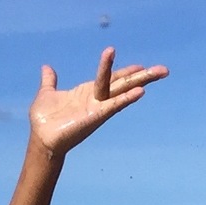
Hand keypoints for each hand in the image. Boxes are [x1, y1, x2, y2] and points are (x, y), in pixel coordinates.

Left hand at [29, 48, 167, 156]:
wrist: (41, 139)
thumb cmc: (44, 120)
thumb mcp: (47, 93)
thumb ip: (50, 81)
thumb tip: (47, 68)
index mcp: (88, 92)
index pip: (112, 78)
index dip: (126, 71)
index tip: (141, 66)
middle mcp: (98, 99)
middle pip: (125, 83)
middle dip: (144, 75)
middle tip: (164, 69)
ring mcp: (99, 107)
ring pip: (123, 89)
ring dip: (140, 80)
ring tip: (157, 72)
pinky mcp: (97, 116)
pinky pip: (115, 104)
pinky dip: (127, 97)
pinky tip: (140, 91)